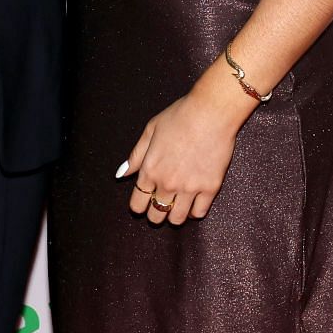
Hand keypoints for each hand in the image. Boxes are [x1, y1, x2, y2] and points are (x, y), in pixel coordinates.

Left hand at [117, 80, 245, 225]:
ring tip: (177, 207)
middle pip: (156, 215)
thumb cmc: (180, 116)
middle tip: (161, 206)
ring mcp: (190, 188)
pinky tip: (193, 203)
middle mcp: (167, 183)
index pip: (138, 204)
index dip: (139, 207)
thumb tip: (122, 174)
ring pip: (177, 219)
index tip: (143, 204)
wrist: (211, 112)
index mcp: (150, 170)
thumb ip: (135, 155)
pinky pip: (199, 213)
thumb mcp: (151, 130)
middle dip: (155, 213)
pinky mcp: (210, 188)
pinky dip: (194, 212)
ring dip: (174, 216)